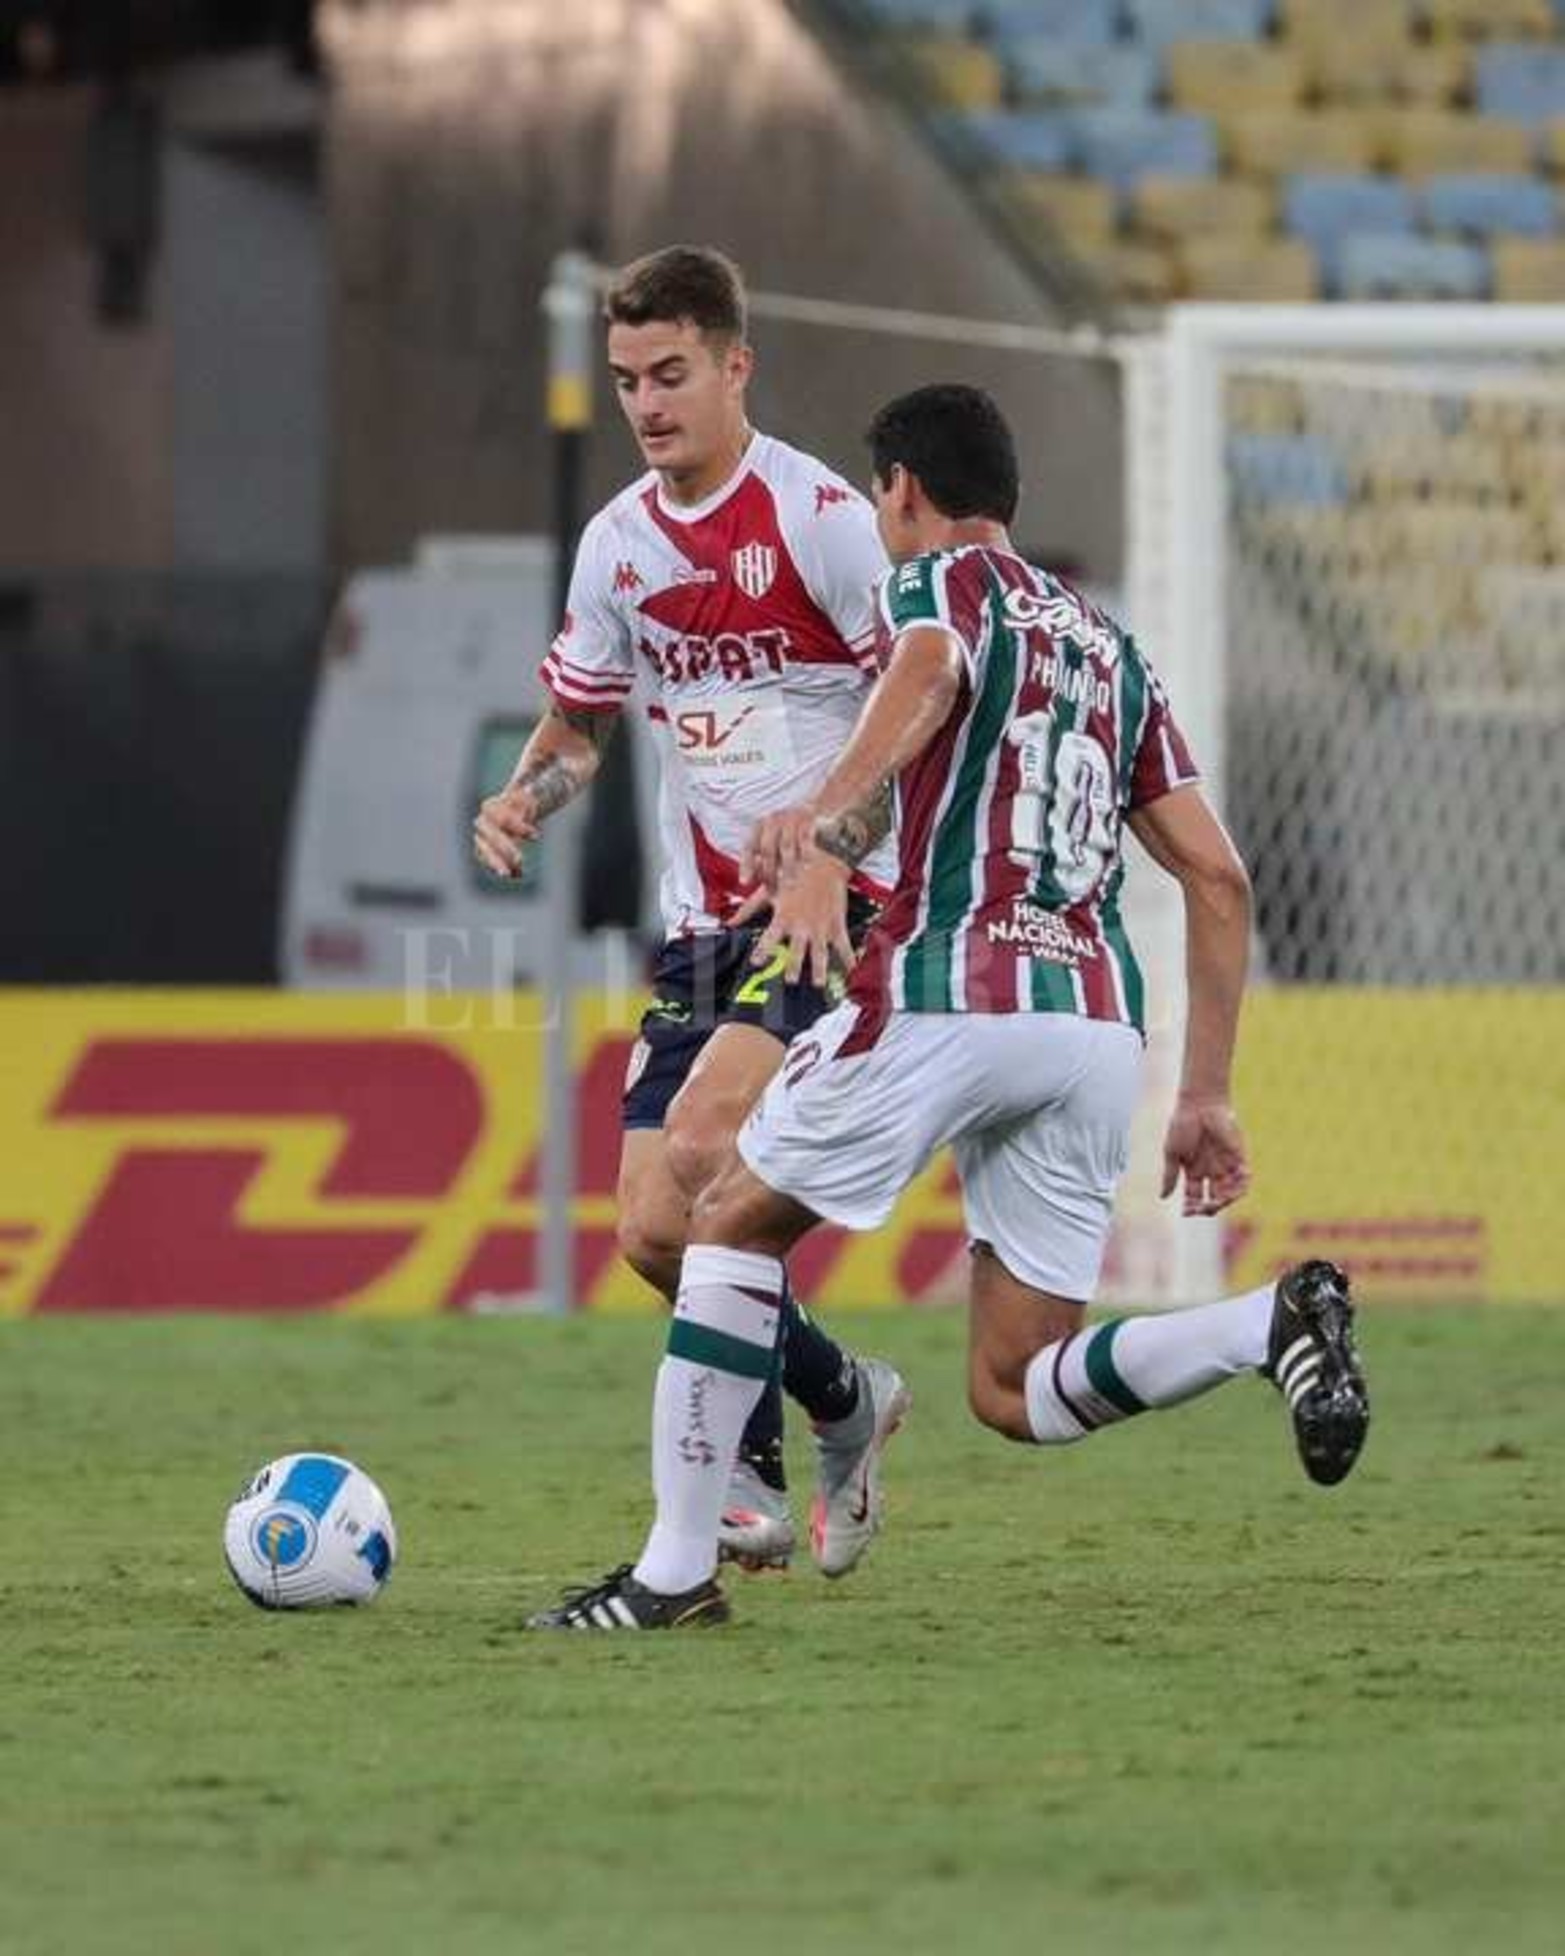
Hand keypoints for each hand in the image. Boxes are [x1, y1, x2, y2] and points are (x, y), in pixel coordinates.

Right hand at [472, 783, 540, 878]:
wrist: (515, 810)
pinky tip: (518, 875)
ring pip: (483, 852)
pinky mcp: (486, 851)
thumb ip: (529, 792)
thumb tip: (529, 789)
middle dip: (503, 848)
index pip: (499, 817)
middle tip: (520, 859)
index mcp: (491, 806)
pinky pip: (491, 862)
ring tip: (510, 875)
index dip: (517, 827)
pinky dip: (503, 868)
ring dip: (496, 863)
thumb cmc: (523, 801)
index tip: (538, 836)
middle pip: (487, 836)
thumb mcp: (529, 794)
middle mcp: (483, 823)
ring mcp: (483, 838)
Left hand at [741, 803, 819, 897]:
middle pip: (768, 850)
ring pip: (786, 848)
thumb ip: (761, 859)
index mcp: (760, 825)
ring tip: (790, 884)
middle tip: (772, 892)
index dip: (746, 865)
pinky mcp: (808, 821)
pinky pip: (805, 841)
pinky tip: (807, 867)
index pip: (749, 846)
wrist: (815, 807)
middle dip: (769, 873)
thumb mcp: (773, 839)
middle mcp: (773, 820)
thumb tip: (750, 881)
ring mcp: (791, 819)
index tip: (745, 882)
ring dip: (788, 868)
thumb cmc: (790, 830)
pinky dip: (805, 855)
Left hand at [752, 854, 853, 988]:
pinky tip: (851, 970)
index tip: (756, 964)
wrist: (824, 861)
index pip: (769, 938)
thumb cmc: (794, 873)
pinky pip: (843, 944)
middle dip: (794, 967)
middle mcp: (802, 925)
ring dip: (819, 970)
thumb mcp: (769, 890)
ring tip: (818, 985)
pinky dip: (848, 958)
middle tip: (791, 981)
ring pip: (820, 953)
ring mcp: (821, 926)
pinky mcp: (836, 924)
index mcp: (784, 917)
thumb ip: (749, 909)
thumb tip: (730, 922)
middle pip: (797, 951)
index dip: (762, 951)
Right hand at [1160, 1095, 1249, 1217]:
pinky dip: (1239, 1189)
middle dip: (1207, 1208)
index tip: (1185, 1212)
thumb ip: (1170, 1176)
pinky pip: (1243, 1180)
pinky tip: (1229, 1193)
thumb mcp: (1172, 1153)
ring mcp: (1226, 1165)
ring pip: (1229, 1193)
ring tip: (1214, 1204)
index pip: (1195, 1196)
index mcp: (1194, 1171)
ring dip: (1223, 1202)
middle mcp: (1211, 1171)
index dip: (1191, 1207)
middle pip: (1213, 1199)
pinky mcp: (1238, 1157)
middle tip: (1200, 1209)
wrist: (1199, 1104)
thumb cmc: (1183, 1124)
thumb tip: (1162, 1197)